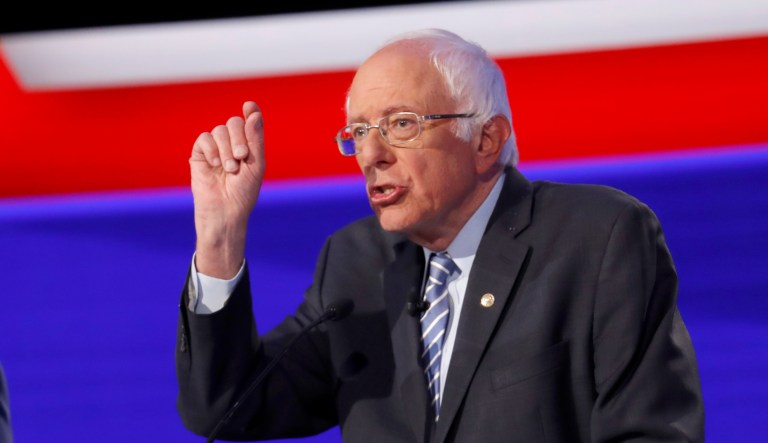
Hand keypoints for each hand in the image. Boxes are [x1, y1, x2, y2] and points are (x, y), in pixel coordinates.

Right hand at [189, 101, 264, 277]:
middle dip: (239, 138)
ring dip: (226, 148)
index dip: (250, 111)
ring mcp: (215, 149)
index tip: (249, 105)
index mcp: (249, 146)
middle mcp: (232, 144)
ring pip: (219, 130)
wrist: (225, 211)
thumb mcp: (256, 164)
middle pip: (234, 123)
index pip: (249, 121)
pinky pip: (204, 138)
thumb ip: (255, 138)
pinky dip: (211, 149)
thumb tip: (253, 112)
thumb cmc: (244, 192)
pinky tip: (215, 164)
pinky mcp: (199, 155)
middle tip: (242, 157)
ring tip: (230, 168)